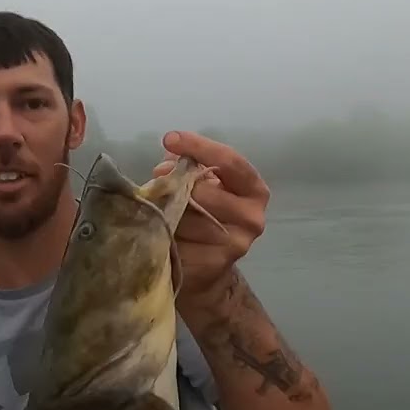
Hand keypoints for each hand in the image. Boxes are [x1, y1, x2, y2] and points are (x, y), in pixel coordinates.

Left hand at [153, 130, 270, 306]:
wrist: (205, 271)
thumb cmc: (201, 219)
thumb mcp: (202, 187)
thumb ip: (189, 168)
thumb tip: (168, 162)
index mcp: (254, 191)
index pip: (230, 162)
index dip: (200, 147)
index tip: (171, 138)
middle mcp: (252, 218)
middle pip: (203, 191)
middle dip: (174, 184)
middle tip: (156, 183)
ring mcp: (236, 244)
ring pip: (187, 216)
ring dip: (164, 210)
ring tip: (155, 210)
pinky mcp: (214, 264)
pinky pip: (179, 240)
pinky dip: (162, 233)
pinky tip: (157, 233)